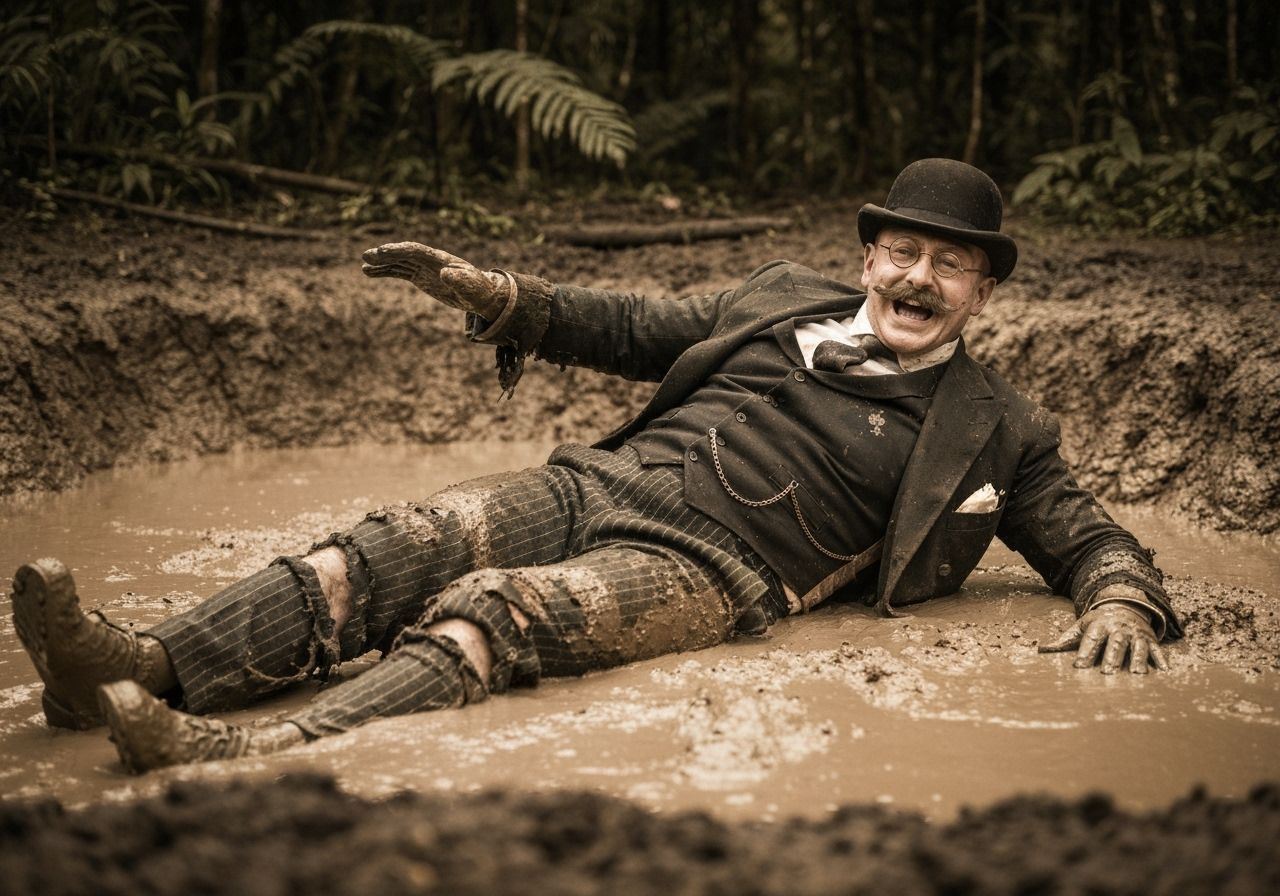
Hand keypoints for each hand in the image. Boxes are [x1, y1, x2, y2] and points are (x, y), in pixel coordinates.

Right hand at [361, 242, 511, 319]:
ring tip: (363, 266)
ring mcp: (424, 267)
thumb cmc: (478, 289)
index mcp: (440, 259)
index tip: (382, 252)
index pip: (416, 251)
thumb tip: (445, 273)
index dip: (399, 250)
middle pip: (404, 253)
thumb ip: (459, 280)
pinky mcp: (421, 276)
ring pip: (399, 262)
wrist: (481, 293)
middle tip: (366, 256)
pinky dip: (385, 271)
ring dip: (381, 263)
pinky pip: (399, 271)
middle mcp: (429, 260)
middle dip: (386, 254)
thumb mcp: (470, 287)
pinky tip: (369, 272)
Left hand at [1038, 603, 1167, 673]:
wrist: (1124, 606)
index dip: (1085, 652)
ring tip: (1136, 674)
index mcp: (1099, 625)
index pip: (1091, 639)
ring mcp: (1136, 633)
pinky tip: (1163, 671)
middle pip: (1116, 642)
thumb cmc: (1098, 623)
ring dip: (1138, 660)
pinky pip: (1157, 649)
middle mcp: (1119, 628)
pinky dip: (1160, 659)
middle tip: (1107, 673)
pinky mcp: (1150, 639)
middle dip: (1112, 657)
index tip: (1079, 667)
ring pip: (1138, 646)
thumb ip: (1063, 641)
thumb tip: (1040, 650)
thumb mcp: (1080, 627)